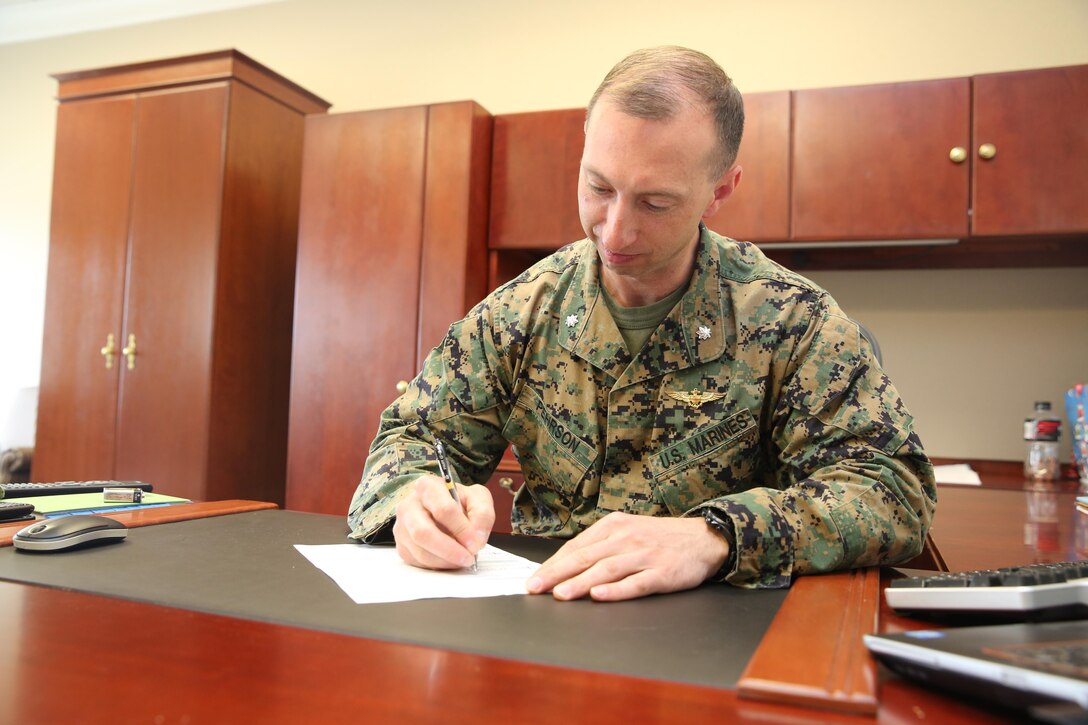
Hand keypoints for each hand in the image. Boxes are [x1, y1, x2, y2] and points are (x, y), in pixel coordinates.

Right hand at [392, 474, 493, 569]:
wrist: (442, 507)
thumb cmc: (459, 501)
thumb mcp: (477, 497)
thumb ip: (483, 514)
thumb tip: (477, 539)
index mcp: (427, 487)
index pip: (442, 509)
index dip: (461, 529)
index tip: (475, 543)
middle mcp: (408, 505)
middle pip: (423, 533)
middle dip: (449, 550)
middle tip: (468, 558)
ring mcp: (401, 527)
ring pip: (421, 551)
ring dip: (446, 561)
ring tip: (462, 559)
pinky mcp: (401, 546)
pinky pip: (418, 562)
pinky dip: (438, 565)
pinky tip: (450, 559)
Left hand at [525, 512, 729, 601]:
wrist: (703, 538)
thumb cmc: (659, 538)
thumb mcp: (627, 531)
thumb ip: (600, 546)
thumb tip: (565, 566)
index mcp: (614, 526)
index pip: (576, 547)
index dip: (552, 564)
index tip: (533, 579)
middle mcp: (626, 538)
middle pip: (585, 557)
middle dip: (556, 574)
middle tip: (535, 588)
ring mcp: (644, 555)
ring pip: (606, 570)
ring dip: (581, 582)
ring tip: (560, 594)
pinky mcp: (663, 573)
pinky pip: (636, 582)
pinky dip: (616, 590)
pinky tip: (600, 596)